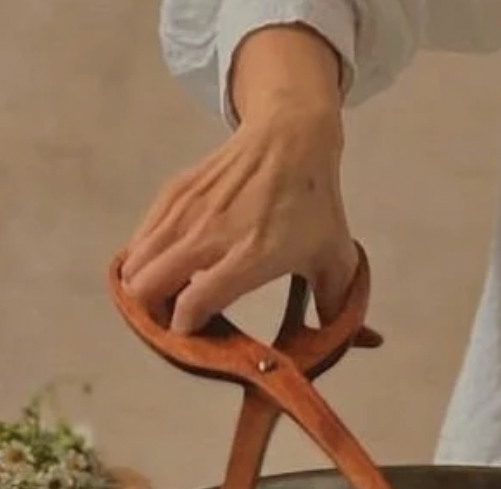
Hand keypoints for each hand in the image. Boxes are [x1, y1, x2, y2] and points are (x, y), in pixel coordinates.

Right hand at [121, 109, 362, 334]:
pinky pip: (140, 238)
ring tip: (164, 298)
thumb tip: (365, 343)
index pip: (195, 303)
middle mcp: (212, 235)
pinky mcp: (175, 194)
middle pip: (149, 287)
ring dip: (142, 289)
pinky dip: (141, 259)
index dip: (183, 331)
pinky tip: (161, 267)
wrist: (292, 135)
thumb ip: (340, 306)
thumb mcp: (335, 257)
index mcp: (251, 256)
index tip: (191, 337)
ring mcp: (189, 212)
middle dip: (153, 315)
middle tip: (171, 321)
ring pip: (136, 264)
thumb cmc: (314, 204)